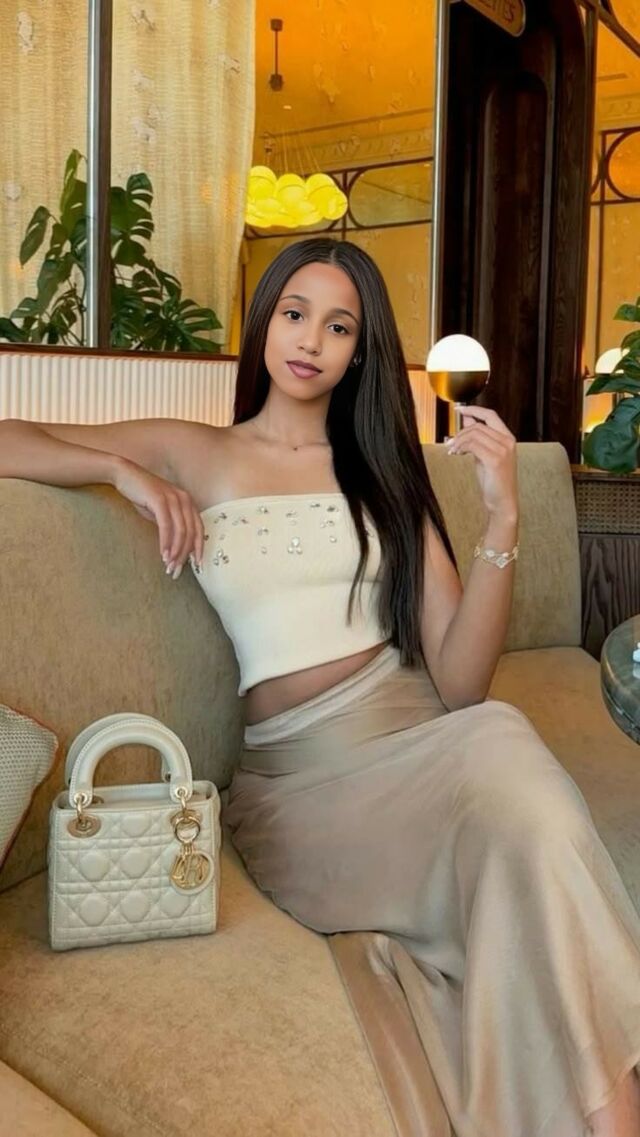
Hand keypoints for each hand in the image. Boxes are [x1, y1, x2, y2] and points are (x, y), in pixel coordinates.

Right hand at [113, 459, 204, 577]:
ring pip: (180, 531)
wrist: (126, 475)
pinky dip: (166, 542)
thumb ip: (172, 526)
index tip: (197, 566)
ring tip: (168, 566)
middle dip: (184, 555)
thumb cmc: (143, 496)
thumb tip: (178, 548)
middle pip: (190, 533)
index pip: (199, 529)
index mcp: (188, 502)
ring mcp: (173, 498)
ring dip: (175, 551)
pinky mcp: (160, 500)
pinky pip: (166, 525)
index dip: (198, 548)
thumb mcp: (161, 512)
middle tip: (176, 571)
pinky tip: (163, 553)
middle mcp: (185, 499)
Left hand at [444, 406, 517, 520]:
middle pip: (478, 425)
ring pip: (474, 434)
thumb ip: (478, 438)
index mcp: (507, 438)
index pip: (490, 415)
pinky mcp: (495, 460)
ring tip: (453, 450)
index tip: (459, 409)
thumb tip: (466, 420)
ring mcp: (503, 450)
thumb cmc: (494, 481)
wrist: (502, 502)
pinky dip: (461, 447)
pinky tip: (456, 454)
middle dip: (460, 433)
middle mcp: (508, 442)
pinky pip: (473, 445)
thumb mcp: (484, 454)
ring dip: (458, 441)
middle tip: (451, 443)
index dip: (474, 410)